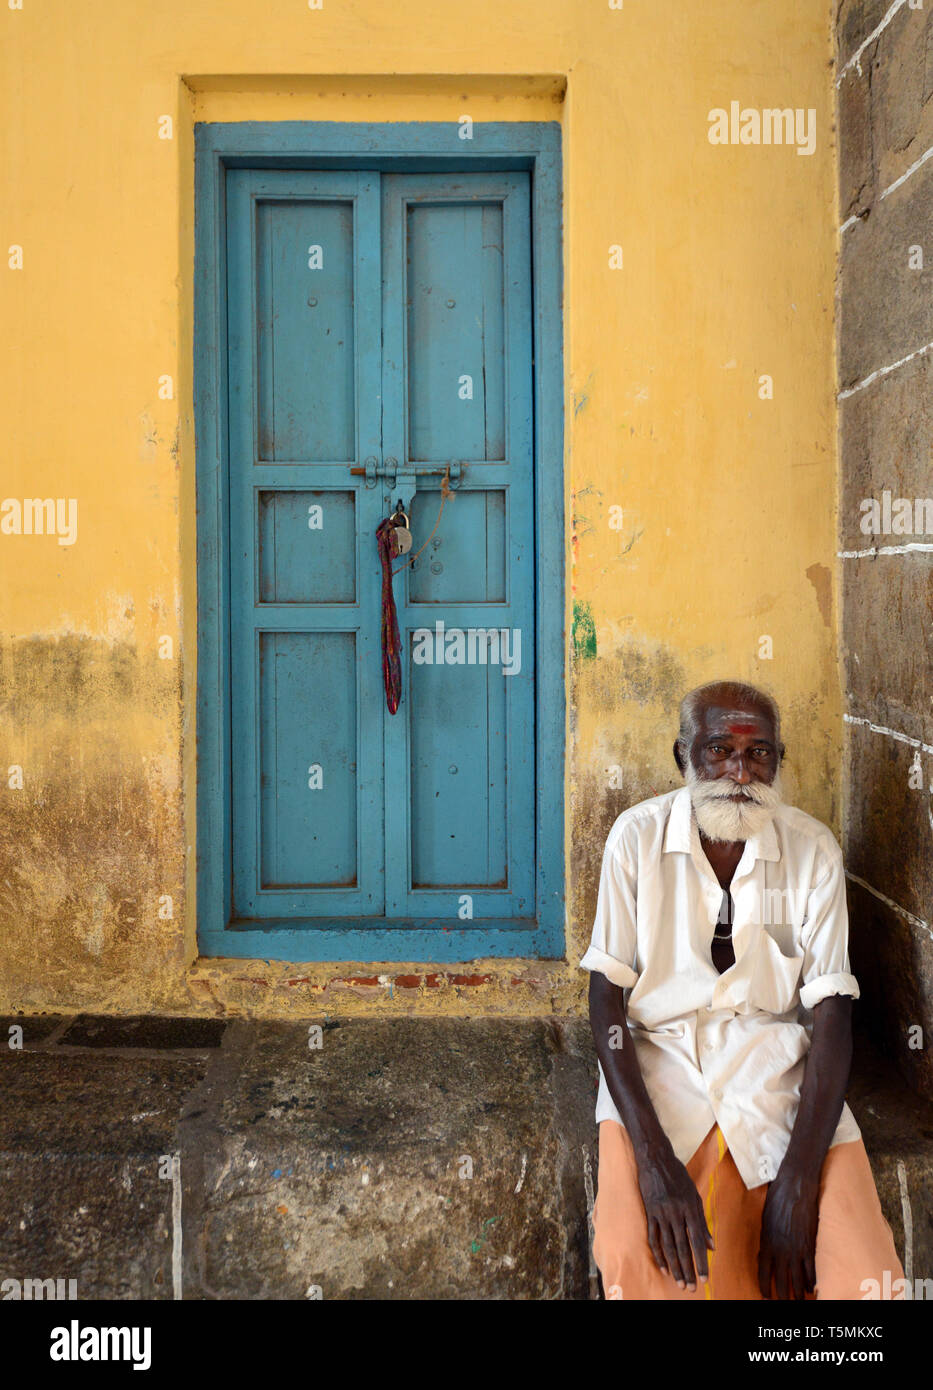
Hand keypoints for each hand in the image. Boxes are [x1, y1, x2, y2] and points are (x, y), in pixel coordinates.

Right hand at [636, 1147, 713, 1290]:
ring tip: (679, 1282)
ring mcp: (660, 1212)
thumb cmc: (678, 1176)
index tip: (705, 1278)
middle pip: (682, 1247)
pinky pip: (653, 1237)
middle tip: (691, 1288)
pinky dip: (658, 1254)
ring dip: (674, 1266)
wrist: (655, 1159)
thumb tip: (712, 1247)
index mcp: (690, 1207)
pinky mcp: (649, 1212)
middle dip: (688, 1269)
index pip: (697, 1240)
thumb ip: (703, 1222)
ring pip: (667, 1246)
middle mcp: (675, 1212)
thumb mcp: (695, 1196)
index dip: (701, 1261)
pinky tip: (663, 1267)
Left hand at [758, 1167, 819, 1299]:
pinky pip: (811, 1270)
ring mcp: (797, 1249)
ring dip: (797, 1293)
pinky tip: (810, 1287)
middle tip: (782, 1302)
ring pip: (797, 1280)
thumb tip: (766, 1253)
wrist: (795, 1186)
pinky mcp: (810, 1245)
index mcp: (767, 1242)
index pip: (763, 1272)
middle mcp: (781, 1249)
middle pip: (781, 1281)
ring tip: (798, 1301)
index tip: (765, 1296)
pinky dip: (811, 1281)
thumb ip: (767, 1238)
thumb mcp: (765, 1219)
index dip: (764, 1287)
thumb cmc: (778, 1197)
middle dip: (781, 1295)